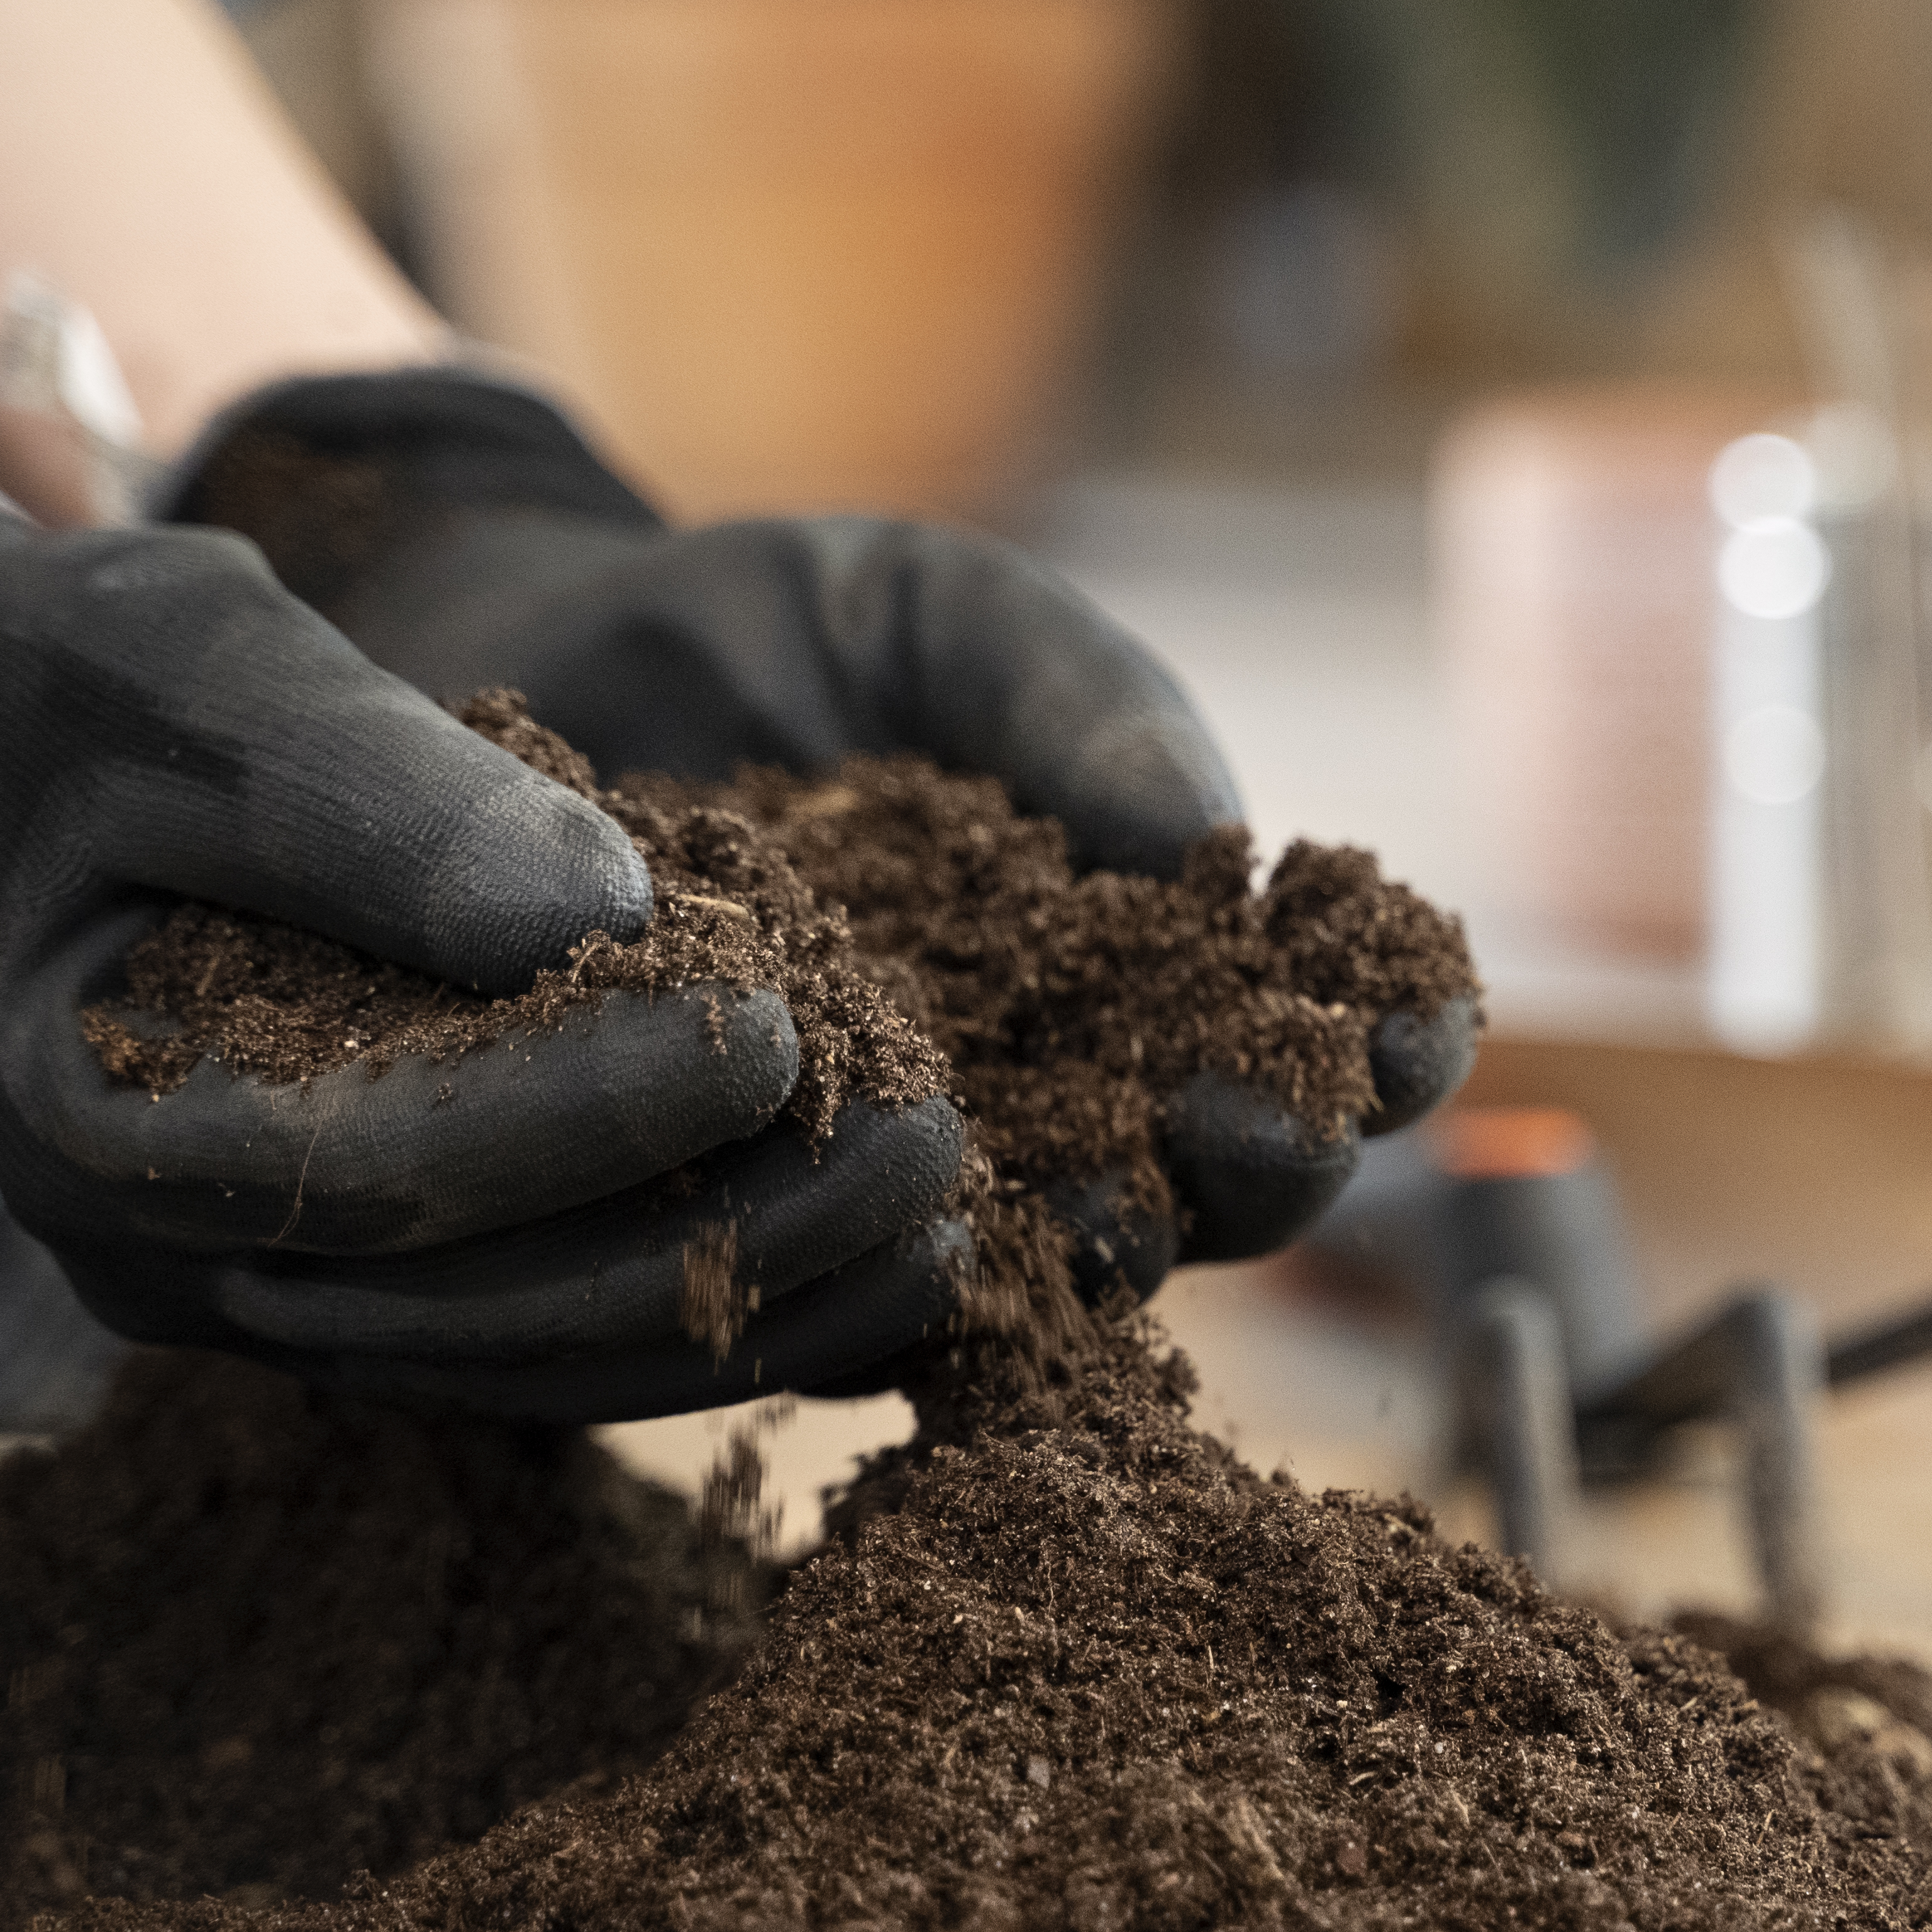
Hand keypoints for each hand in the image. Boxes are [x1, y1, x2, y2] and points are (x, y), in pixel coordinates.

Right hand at [0, 276, 963, 1415]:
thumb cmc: (78, 691)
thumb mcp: (199, 672)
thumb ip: (373, 791)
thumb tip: (599, 906)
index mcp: (110, 1128)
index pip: (387, 1160)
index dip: (594, 1106)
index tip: (782, 1035)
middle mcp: (186, 1263)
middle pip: (488, 1300)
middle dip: (725, 1230)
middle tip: (932, 1143)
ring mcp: (279, 1299)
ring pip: (543, 1357)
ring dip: (755, 1302)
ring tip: (953, 1221)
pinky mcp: (370, 1285)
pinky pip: (556, 1338)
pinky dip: (717, 1311)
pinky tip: (881, 1267)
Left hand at [176, 368, 1477, 1287]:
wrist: (526, 667)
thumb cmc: (772, 637)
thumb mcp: (949, 619)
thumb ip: (1089, 708)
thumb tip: (1212, 846)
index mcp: (1148, 961)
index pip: (1314, 1035)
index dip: (1387, 1041)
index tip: (1405, 1009)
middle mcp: (1060, 1099)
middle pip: (1220, 1189)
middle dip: (1265, 1162)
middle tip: (1249, 1109)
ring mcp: (918, 1185)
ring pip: (1059, 1273)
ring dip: (1111, 1244)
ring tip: (1115, 1188)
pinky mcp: (763, 1243)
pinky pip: (854, 1312)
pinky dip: (904, 1286)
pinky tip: (922, 1238)